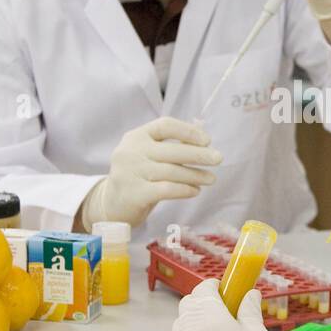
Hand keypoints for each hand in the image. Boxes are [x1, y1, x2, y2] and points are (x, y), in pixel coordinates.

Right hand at [81, 117, 222, 230]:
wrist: (111, 204)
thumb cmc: (138, 176)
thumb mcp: (149, 155)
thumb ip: (171, 145)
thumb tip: (203, 138)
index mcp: (136, 136)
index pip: (165, 125)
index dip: (188, 131)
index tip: (207, 140)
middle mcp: (131, 151)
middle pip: (172, 150)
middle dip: (199, 154)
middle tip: (218, 158)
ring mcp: (131, 172)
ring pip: (172, 171)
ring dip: (196, 175)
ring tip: (211, 178)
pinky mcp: (134, 193)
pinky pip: (166, 190)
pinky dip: (184, 189)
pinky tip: (195, 190)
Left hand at [166, 278, 285, 330]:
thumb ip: (250, 314)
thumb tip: (249, 295)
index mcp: (210, 319)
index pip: (203, 290)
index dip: (214, 287)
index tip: (225, 291)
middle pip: (187, 307)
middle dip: (202, 305)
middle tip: (224, 316)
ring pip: (180, 330)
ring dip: (194, 328)